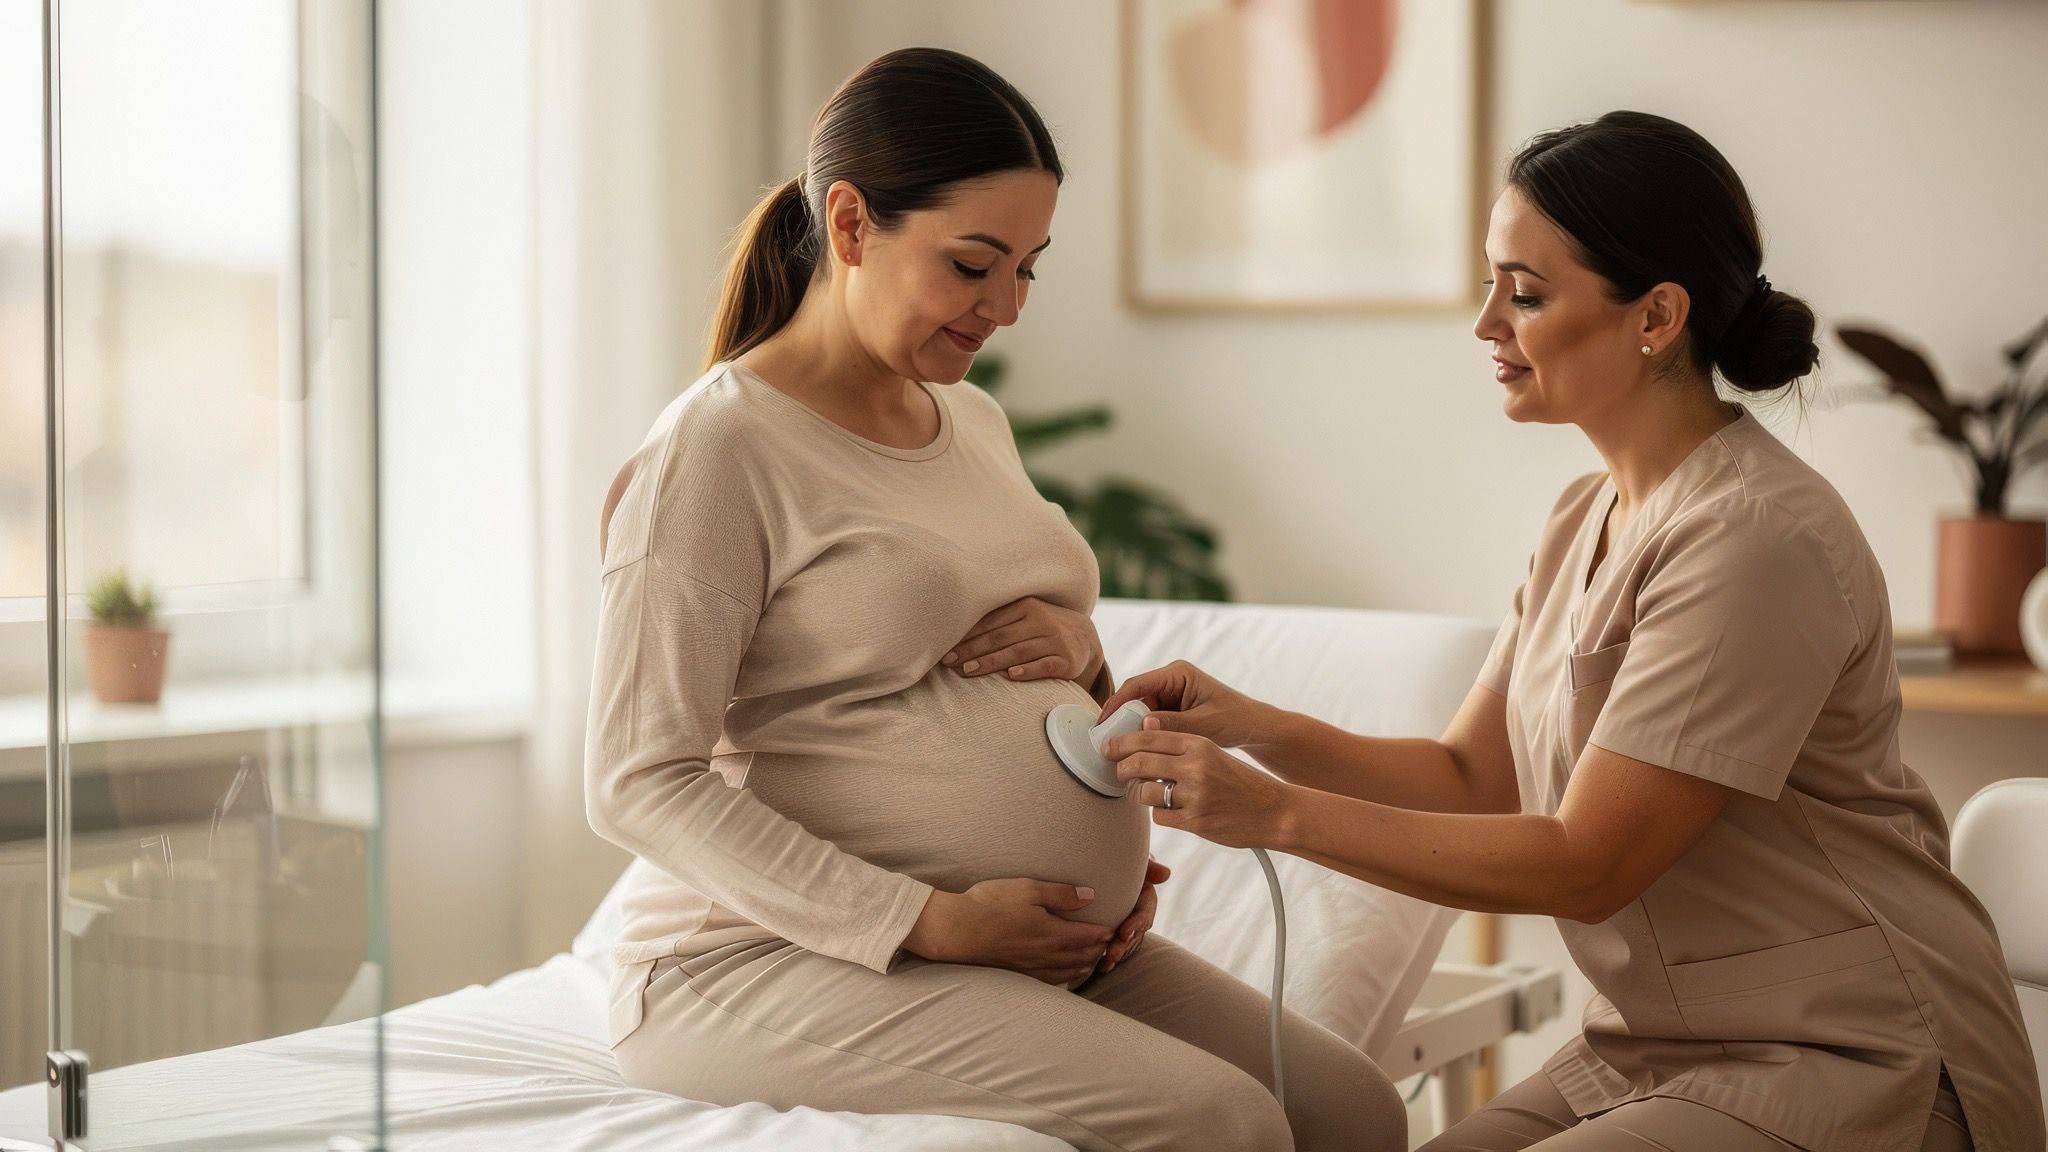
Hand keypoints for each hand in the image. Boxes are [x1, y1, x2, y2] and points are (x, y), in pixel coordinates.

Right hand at [902, 878, 1115, 984]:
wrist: (956, 929)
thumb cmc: (991, 904)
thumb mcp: (1028, 888)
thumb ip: (1062, 894)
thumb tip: (1090, 897)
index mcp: (1053, 934)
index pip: (1089, 937)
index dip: (1104, 932)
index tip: (1114, 926)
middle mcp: (1047, 956)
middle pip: (1083, 957)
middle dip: (1099, 950)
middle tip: (1109, 943)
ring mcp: (1032, 968)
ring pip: (1069, 972)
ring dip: (1085, 966)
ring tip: (1093, 960)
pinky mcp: (1018, 974)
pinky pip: (1051, 980)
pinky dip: (1066, 977)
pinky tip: (1064, 973)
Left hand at [943, 597, 1102, 687]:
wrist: (1084, 638)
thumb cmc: (1041, 629)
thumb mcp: (1025, 618)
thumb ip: (998, 623)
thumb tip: (954, 636)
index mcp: (1026, 606)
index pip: (991, 622)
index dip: (967, 637)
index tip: (946, 650)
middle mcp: (1041, 620)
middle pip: (1001, 637)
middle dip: (973, 650)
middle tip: (950, 663)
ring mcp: (1056, 640)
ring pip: (1018, 651)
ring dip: (991, 662)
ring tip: (969, 671)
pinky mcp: (1068, 660)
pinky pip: (1045, 665)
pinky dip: (1028, 670)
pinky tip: (1011, 676)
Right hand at [1098, 661, 1271, 749]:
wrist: (1254, 728)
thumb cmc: (1236, 719)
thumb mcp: (1205, 724)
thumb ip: (1175, 724)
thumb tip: (1145, 724)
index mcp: (1178, 673)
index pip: (1138, 684)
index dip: (1117, 702)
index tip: (1104, 721)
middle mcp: (1171, 680)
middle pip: (1135, 697)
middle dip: (1121, 717)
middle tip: (1108, 740)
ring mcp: (1170, 695)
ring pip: (1140, 710)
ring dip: (1132, 727)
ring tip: (1120, 748)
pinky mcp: (1172, 709)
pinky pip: (1150, 719)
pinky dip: (1143, 733)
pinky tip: (1137, 749)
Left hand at [1101, 858, 1168, 973]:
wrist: (1089, 857)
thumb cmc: (1112, 853)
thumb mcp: (1130, 857)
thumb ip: (1147, 865)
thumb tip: (1167, 874)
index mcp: (1142, 894)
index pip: (1145, 912)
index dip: (1136, 924)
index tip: (1123, 933)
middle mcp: (1136, 910)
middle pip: (1136, 933)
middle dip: (1124, 946)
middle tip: (1110, 955)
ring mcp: (1125, 921)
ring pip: (1126, 943)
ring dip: (1116, 955)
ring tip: (1102, 965)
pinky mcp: (1112, 929)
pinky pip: (1112, 946)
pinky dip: (1105, 956)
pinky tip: (1094, 967)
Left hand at [1106, 728, 1296, 849]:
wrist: (1274, 810)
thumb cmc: (1239, 781)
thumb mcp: (1213, 754)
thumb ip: (1181, 750)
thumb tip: (1139, 749)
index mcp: (1199, 744)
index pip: (1149, 736)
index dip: (1122, 742)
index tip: (1109, 747)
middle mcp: (1195, 767)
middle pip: (1139, 763)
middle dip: (1121, 768)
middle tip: (1118, 772)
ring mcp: (1195, 796)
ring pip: (1144, 792)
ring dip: (1139, 794)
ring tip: (1145, 793)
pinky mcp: (1195, 821)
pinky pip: (1159, 816)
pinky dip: (1160, 814)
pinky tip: (1171, 810)